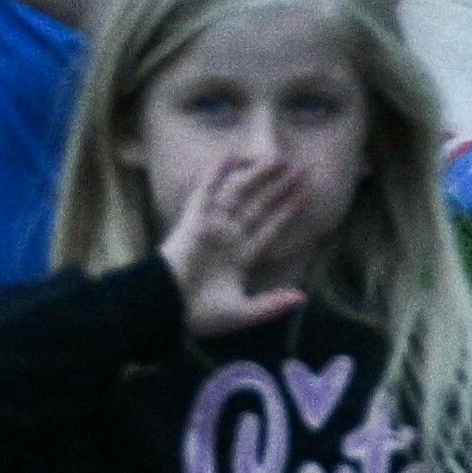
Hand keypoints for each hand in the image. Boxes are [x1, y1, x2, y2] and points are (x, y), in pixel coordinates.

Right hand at [166, 144, 324, 341]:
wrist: (166, 310)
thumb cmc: (200, 315)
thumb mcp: (242, 312)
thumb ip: (271, 304)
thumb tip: (302, 298)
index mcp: (241, 257)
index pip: (270, 228)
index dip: (287, 211)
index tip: (305, 193)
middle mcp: (229, 237)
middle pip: (259, 206)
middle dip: (279, 187)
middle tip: (301, 168)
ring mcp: (211, 227)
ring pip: (238, 194)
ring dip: (257, 176)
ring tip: (277, 158)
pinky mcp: (193, 221)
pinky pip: (205, 192)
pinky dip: (215, 174)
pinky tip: (230, 157)